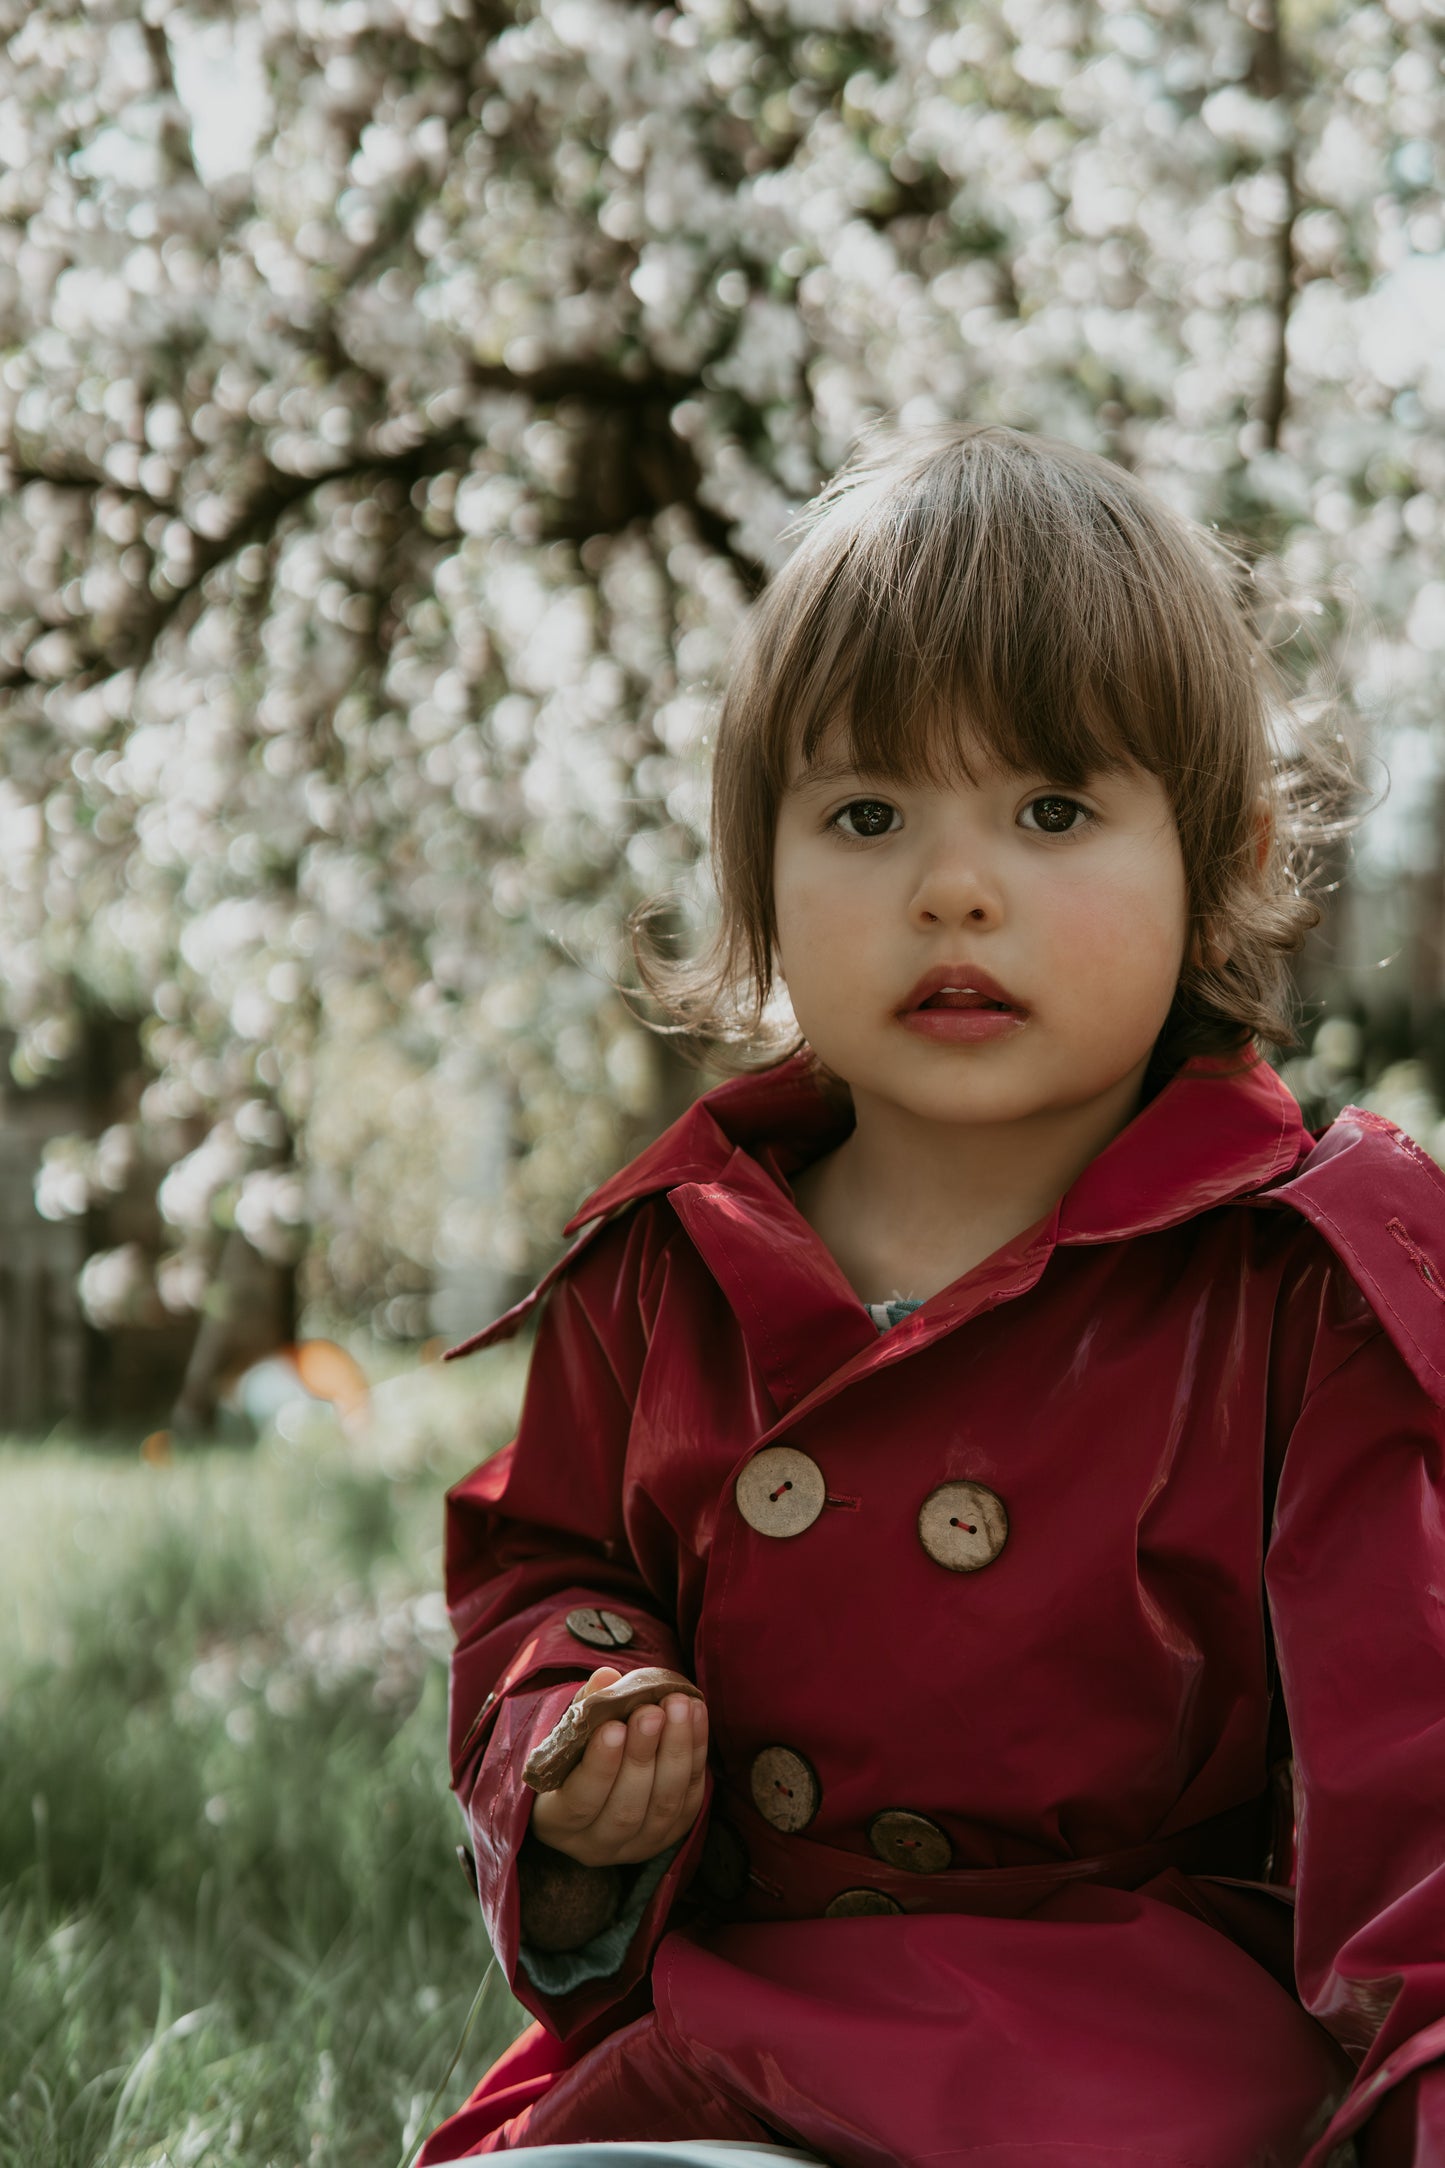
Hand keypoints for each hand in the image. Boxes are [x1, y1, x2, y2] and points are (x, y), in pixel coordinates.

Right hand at [529, 1666, 708, 1866]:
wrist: (598, 1785)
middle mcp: (598, 1844)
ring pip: (664, 1805)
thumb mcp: (567, 1735)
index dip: (600, 1766)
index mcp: (558, 1822)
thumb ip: (584, 1707)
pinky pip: (690, 1796)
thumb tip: (607, 1677)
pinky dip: (695, 1753)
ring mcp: (639, 1843)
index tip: (614, 1726)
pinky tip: (695, 1714)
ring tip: (679, 1705)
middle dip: (642, 1755)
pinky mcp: (672, 1832)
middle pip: (626, 1807)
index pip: (580, 1802)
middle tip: (651, 1711)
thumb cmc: (572, 1757)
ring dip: (676, 1751)